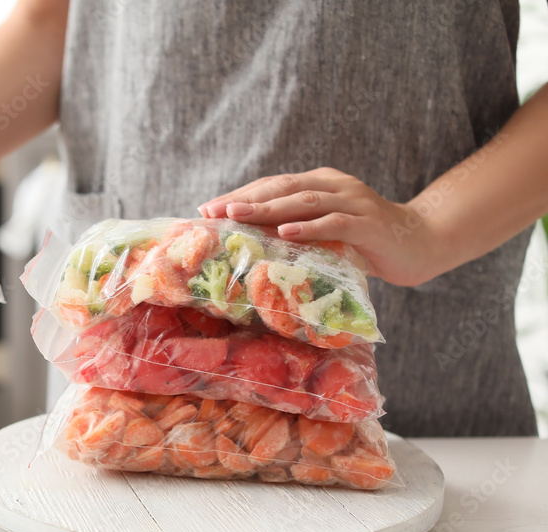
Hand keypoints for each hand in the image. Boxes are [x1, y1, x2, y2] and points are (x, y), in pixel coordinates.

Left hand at [198, 167, 443, 286]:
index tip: (208, 209)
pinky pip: (335, 222)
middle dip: (245, 200)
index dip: (240, 195)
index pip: (272, 186)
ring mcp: (353, 201)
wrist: (421, 243)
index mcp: (319, 183)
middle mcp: (334, 185)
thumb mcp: (325, 234)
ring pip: (303, 201)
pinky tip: (286, 233)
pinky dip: (309, 227)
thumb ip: (296, 232)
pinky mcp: (369, 222)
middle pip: (282, 188)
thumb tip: (249, 248)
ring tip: (238, 217)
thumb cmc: (365, 243)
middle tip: (214, 211)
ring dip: (268, 210)